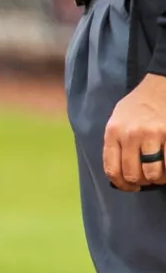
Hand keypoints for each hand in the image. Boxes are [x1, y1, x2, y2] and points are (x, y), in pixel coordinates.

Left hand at [103, 73, 165, 190]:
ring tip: (160, 174)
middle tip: (147, 179)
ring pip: (153, 172)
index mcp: (113, 133)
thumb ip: (114, 145)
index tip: (130, 187)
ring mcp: (153, 133)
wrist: (159, 86)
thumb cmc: (137, 106)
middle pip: (133, 174)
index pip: (112, 170)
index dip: (122, 184)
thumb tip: (118, 175)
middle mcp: (131, 134)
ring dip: (157, 179)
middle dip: (141, 182)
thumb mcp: (116, 121)